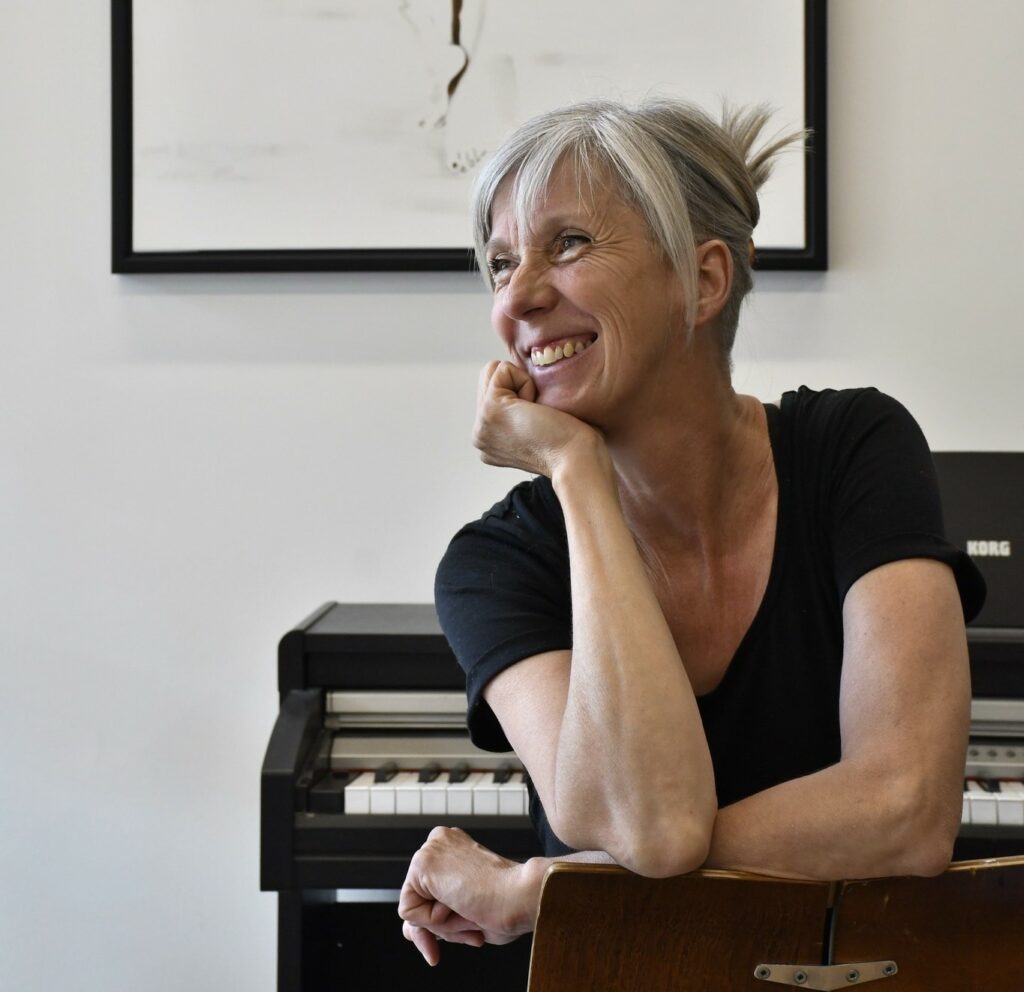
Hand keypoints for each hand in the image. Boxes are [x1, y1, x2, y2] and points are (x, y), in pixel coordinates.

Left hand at [398, 826, 540, 965]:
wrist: (519, 896)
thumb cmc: (506, 907)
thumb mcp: (465, 916)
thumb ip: (435, 921)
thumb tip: (407, 933)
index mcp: (454, 851)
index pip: (430, 895)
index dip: (445, 924)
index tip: (472, 926)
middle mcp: (440, 844)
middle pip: (420, 903)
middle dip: (442, 927)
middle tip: (474, 922)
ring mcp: (431, 849)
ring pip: (415, 909)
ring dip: (443, 925)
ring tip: (471, 911)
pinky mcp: (422, 862)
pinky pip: (409, 912)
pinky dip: (433, 922)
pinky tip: (458, 903)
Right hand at [473, 360, 607, 478]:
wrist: (575, 460)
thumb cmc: (570, 446)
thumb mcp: (534, 429)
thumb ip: (516, 412)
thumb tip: (519, 390)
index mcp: (489, 441)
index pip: (492, 393)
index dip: (520, 393)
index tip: (538, 423)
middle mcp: (479, 435)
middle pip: (488, 379)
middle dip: (518, 386)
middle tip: (537, 417)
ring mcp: (481, 424)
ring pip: (493, 371)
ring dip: (522, 384)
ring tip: (535, 414)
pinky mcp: (489, 409)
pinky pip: (503, 370)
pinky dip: (527, 383)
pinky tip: (536, 410)